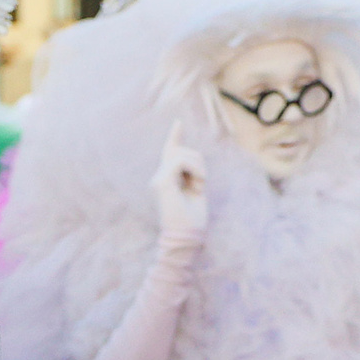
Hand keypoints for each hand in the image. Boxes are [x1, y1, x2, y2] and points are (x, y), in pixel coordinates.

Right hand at [150, 125, 208, 256]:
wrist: (186, 236)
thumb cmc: (192, 219)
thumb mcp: (196, 190)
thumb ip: (192, 173)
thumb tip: (194, 159)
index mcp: (167, 179)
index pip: (170, 152)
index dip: (174, 136)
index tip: (178, 123)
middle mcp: (159, 177)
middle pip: (180, 150)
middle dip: (197, 161)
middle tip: (201, 183)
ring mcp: (158, 180)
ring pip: (181, 154)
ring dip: (197, 167)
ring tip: (199, 186)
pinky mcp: (161, 183)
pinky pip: (179, 161)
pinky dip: (194, 170)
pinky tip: (197, 184)